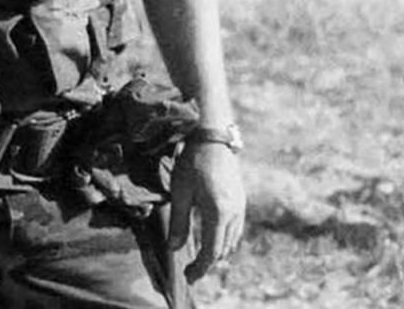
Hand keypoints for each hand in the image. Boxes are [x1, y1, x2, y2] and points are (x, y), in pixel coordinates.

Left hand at [168, 141, 246, 281]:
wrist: (214, 139)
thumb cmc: (193, 163)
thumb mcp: (180, 191)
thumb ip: (178, 222)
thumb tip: (174, 248)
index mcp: (218, 213)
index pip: (212, 251)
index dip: (200, 268)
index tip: (189, 277)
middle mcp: (234, 214)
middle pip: (223, 250)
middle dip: (208, 264)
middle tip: (192, 272)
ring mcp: (241, 208)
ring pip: (232, 242)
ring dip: (217, 253)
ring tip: (201, 259)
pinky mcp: (241, 202)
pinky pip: (236, 230)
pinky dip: (224, 240)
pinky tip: (214, 239)